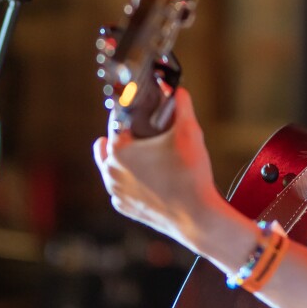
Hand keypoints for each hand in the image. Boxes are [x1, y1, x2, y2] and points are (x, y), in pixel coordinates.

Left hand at [92, 87, 225, 256]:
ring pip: (112, 168)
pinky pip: (122, 188)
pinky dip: (131, 181)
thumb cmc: (190, 173)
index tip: (139, 106)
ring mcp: (116, 193)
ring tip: (141, 152)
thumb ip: (181, 105)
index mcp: (118, 150)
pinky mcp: (125, 208)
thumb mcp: (189, 131)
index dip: (129, 110)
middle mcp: (110, 172)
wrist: (197, 217)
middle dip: (123, 135)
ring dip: (123, 159)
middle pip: (109, 145)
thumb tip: (178, 90)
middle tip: (138, 129)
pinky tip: (146, 177)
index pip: (117, 120)